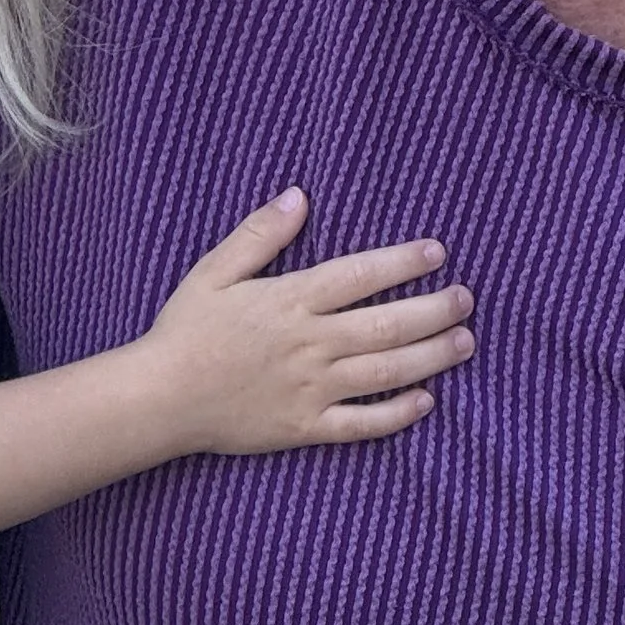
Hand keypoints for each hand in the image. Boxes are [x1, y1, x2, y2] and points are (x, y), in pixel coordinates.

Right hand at [142, 189, 474, 454]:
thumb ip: (258, 235)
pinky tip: (426, 401)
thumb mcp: (213, 272)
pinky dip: (398, 415)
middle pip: (386, 324)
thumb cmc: (185, 330)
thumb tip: (299, 196)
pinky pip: (361, 424)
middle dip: (434, 310)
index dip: (403, 262)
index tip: (437, 252)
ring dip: (431, 357)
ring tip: (464, 342)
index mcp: (289, 302)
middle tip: (466, 299)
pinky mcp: (305, 427)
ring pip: (385, 372)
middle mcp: (308, 345)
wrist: (159, 399)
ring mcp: (310, 389)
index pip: (359, 275)